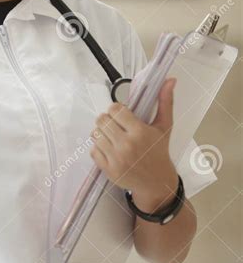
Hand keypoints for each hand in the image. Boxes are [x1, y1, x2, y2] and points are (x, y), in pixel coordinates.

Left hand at [89, 77, 177, 193]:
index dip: (117, 110)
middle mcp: (127, 145)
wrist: (157, 182)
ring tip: (113, 137)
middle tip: (116, 126)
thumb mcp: (164, 126)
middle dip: (107, 120)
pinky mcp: (108, 170)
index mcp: (140, 132)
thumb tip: (170, 80)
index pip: (115, 109)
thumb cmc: (159, 152)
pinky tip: (110, 149)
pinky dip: (99, 148)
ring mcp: (116, 159)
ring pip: (95, 134)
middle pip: (102, 120)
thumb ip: (165, 101)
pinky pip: (93, 150)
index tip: (122, 115)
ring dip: (102, 133)